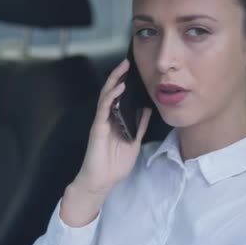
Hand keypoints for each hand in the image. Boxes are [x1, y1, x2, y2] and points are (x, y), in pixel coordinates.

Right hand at [60, 59, 151, 226]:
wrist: (102, 182)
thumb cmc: (115, 165)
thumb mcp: (134, 142)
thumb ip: (140, 126)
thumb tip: (148, 110)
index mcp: (115, 121)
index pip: (119, 97)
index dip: (124, 83)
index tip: (133, 70)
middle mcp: (107, 118)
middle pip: (111, 92)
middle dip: (118, 76)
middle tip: (127, 62)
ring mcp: (101, 122)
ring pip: (105, 96)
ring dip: (114, 81)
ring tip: (123, 69)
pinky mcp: (98, 128)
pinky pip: (103, 109)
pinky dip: (111, 97)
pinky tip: (118, 88)